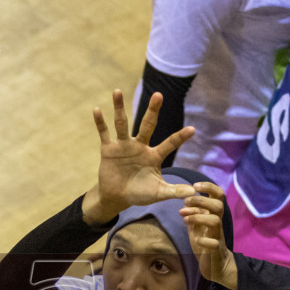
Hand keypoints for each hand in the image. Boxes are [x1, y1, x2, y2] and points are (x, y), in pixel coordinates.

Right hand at [83, 89, 194, 223]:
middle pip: (147, 124)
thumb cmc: (140, 194)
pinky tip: (97, 109)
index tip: (192, 130)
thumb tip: (192, 192)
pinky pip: (104, 133)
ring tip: (117, 91)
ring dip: (119, 108)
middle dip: (153, 110)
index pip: (170, 144)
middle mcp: (140, 146)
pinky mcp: (108, 150)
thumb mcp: (158, 193)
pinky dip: (100, 123)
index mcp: (154, 155)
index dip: (180, 137)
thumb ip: (174, 191)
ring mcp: (123, 146)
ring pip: (122, 124)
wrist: (117, 197)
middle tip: (158, 95)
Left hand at [180, 182, 236, 289]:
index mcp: (214, 215)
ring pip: (216, 221)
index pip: (218, 195)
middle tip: (186, 201)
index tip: (195, 185)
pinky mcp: (216, 251)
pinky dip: (203, 241)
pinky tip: (196, 240)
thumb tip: (186, 201)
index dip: (209, 186)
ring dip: (199, 217)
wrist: (215, 265)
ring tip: (186, 220)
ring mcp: (218, 237)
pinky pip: (213, 244)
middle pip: (218, 205)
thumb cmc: (206, 243)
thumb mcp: (197, 226)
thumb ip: (193, 214)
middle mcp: (218, 224)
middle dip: (201, 200)